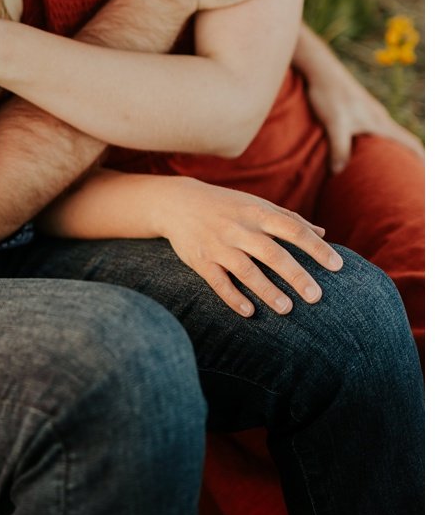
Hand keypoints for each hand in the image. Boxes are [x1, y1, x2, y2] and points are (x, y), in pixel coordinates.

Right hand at [159, 177, 341, 316]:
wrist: (177, 202)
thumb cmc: (225, 205)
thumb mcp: (255, 204)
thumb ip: (288, 218)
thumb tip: (323, 233)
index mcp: (257, 213)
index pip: (293, 230)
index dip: (316, 248)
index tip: (337, 266)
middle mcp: (239, 229)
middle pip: (272, 253)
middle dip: (295, 275)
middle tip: (316, 297)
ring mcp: (218, 245)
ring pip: (246, 270)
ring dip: (267, 291)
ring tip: (287, 309)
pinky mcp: (201, 260)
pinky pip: (218, 281)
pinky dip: (233, 297)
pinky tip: (249, 312)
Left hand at [301, 54, 423, 172]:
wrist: (320, 69)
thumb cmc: (329, 95)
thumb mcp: (334, 124)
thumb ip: (339, 149)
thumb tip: (337, 174)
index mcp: (380, 122)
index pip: (409, 141)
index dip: (419, 157)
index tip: (424, 174)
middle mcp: (378, 117)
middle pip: (399, 140)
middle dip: (403, 158)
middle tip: (402, 178)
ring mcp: (368, 112)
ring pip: (384, 134)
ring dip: (386, 150)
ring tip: (380, 168)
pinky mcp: (356, 108)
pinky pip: (371, 129)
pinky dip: (372, 141)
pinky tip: (359, 148)